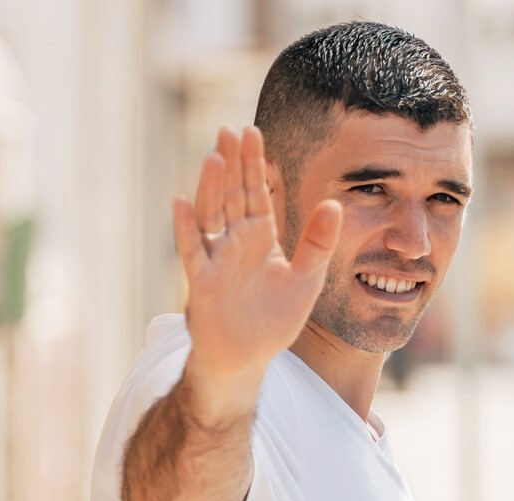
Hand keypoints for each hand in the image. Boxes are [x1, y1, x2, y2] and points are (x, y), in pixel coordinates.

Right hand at [171, 126, 342, 415]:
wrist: (248, 357)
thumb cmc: (275, 320)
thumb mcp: (306, 279)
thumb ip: (318, 243)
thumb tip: (334, 204)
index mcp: (262, 238)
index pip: (258, 193)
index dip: (256, 164)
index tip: (253, 132)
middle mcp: (236, 242)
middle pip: (232, 196)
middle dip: (232, 165)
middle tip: (231, 129)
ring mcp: (216, 259)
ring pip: (212, 215)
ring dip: (211, 187)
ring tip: (214, 156)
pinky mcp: (202, 281)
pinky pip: (192, 250)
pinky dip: (186, 227)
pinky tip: (180, 201)